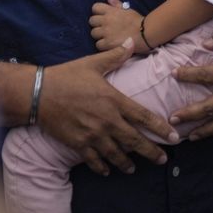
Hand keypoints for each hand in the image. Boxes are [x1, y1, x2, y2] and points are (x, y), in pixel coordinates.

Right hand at [39, 39, 178, 175]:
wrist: (38, 93)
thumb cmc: (66, 76)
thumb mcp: (92, 63)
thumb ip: (115, 56)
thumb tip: (131, 41)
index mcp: (113, 100)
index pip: (143, 117)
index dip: (160, 128)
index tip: (174, 137)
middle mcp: (107, 120)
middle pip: (134, 140)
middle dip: (151, 151)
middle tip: (162, 159)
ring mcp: (93, 135)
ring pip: (116, 154)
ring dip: (127, 163)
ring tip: (134, 168)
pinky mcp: (78, 144)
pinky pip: (94, 160)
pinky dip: (103, 167)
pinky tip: (108, 170)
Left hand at [89, 0, 145, 51]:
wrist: (146, 33)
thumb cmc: (137, 21)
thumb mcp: (127, 9)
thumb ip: (116, 3)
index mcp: (110, 11)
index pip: (95, 7)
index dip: (97, 12)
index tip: (103, 17)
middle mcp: (106, 20)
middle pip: (91, 21)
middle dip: (97, 25)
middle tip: (104, 28)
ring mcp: (106, 32)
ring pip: (93, 33)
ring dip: (99, 36)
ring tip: (108, 37)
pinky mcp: (108, 43)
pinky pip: (98, 44)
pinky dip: (103, 45)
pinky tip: (110, 45)